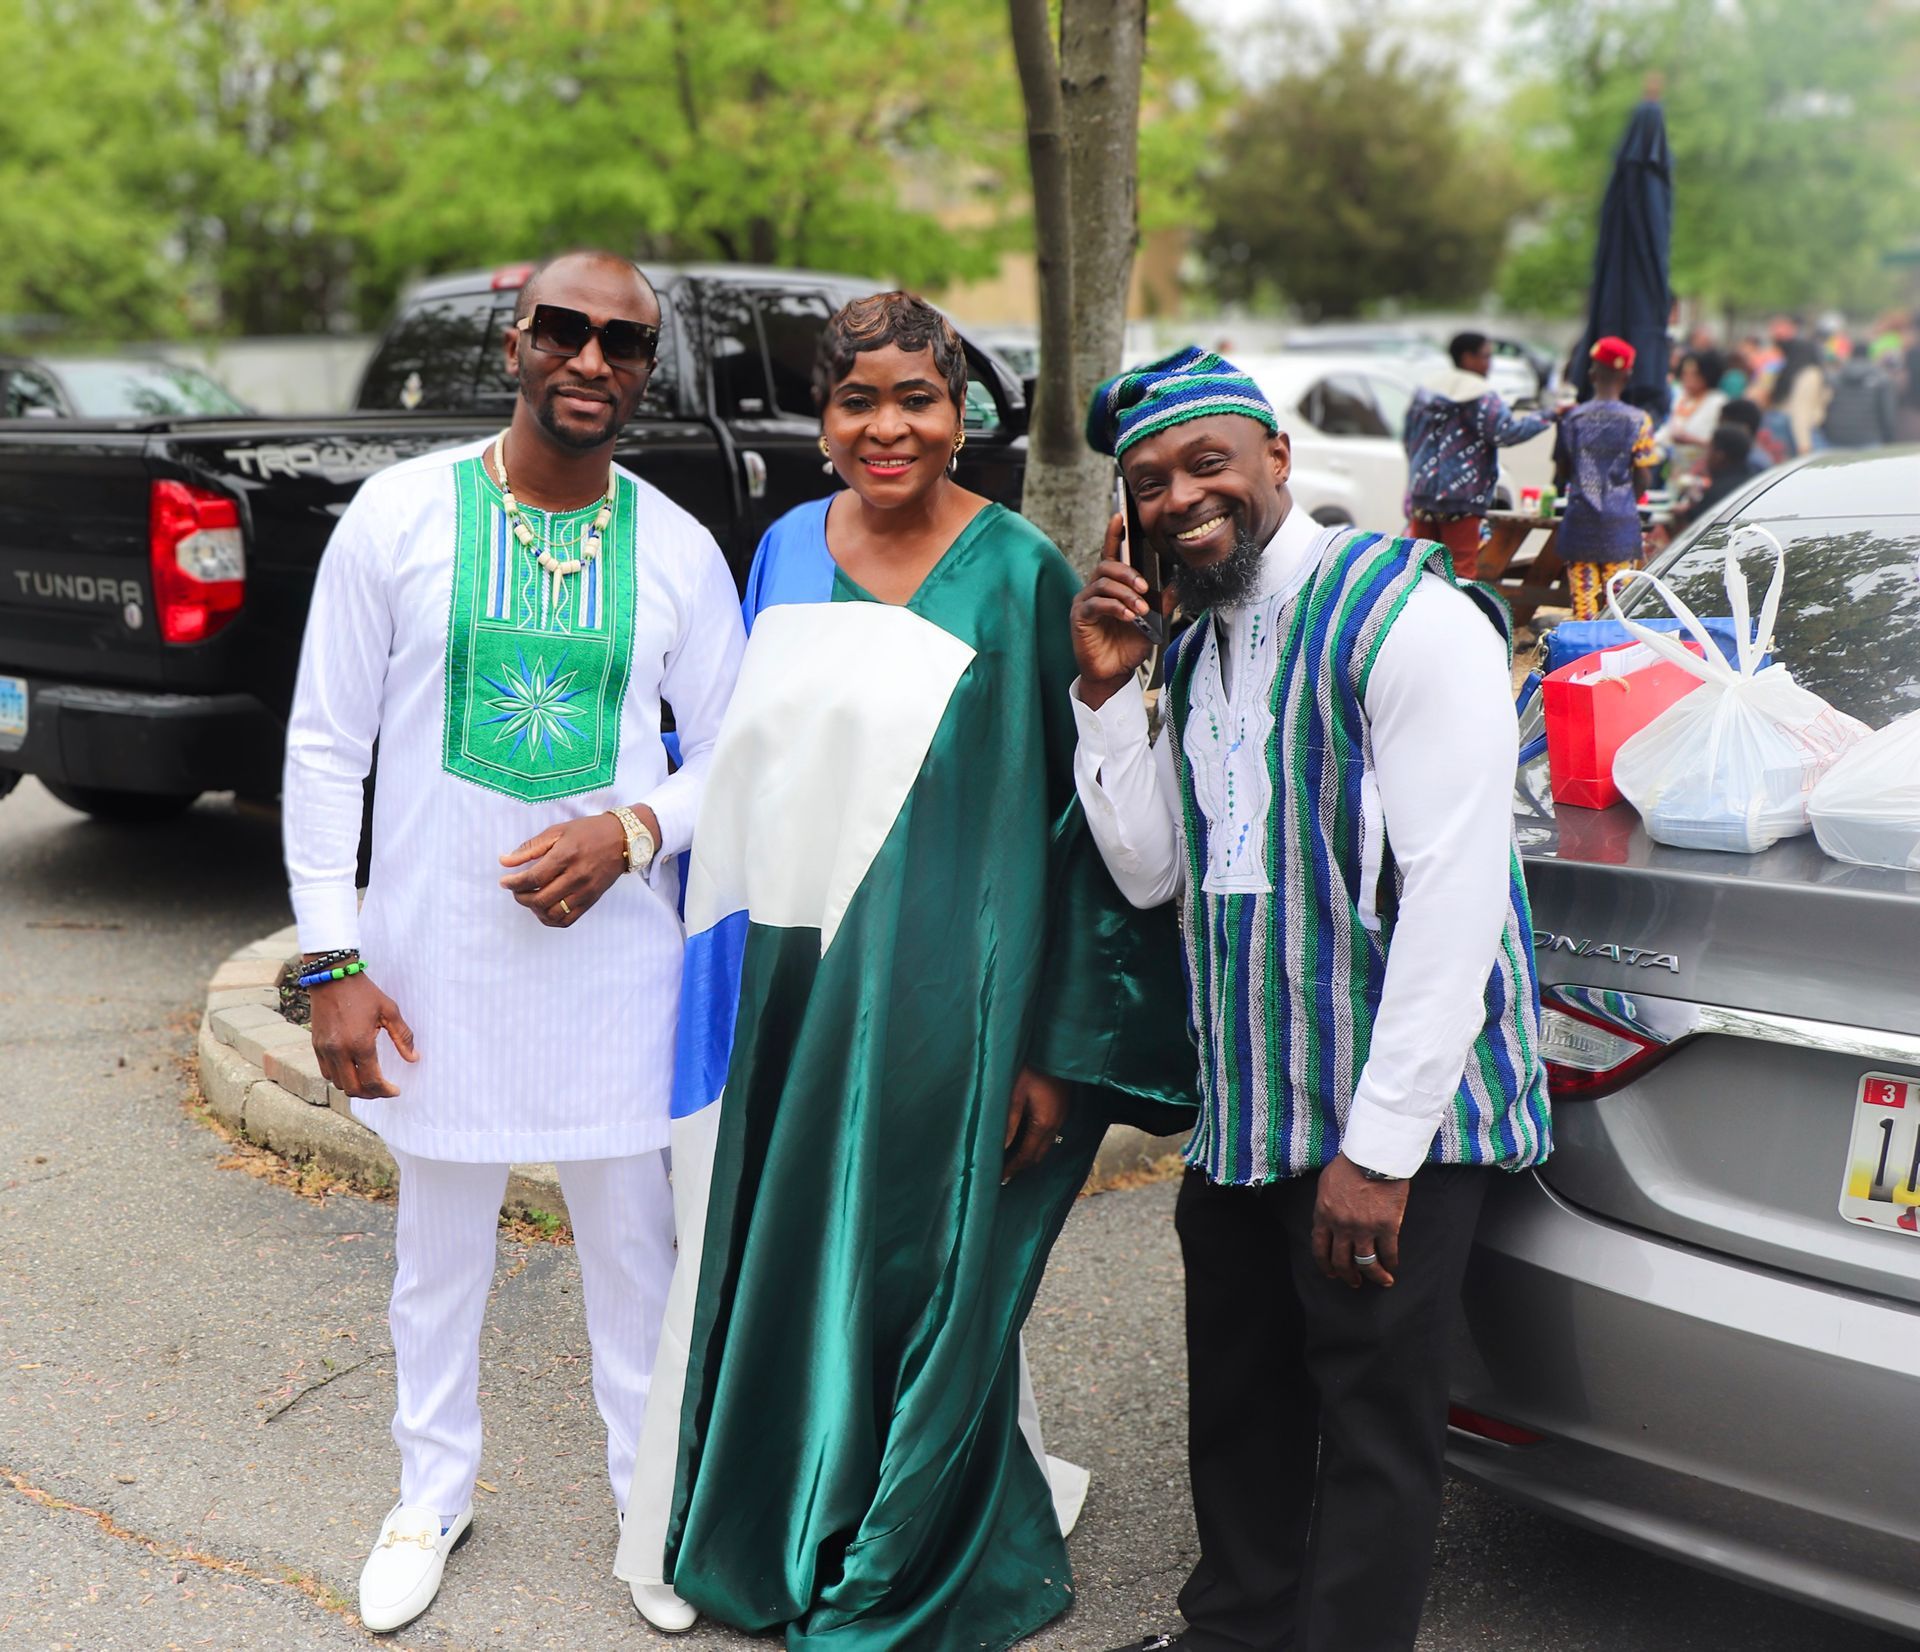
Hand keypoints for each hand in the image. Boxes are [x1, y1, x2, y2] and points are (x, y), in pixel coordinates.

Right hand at [307, 972, 416, 1098]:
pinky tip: (352, 1071)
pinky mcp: (316, 1046)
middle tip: (383, 1090)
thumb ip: (403, 1037)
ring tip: (368, 1081)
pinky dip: (339, 1077)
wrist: (333, 977)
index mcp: (360, 1044)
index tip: (395, 1091)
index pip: (372, 1081)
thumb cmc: (364, 992)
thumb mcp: (389, 1011)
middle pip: (353, 1089)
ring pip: (337, 1083)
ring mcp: (324, 1050)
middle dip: (370, 1094)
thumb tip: (414, 1058)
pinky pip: (326, 1072)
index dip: (385, 1091)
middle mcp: (339, 1051)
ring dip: (354, 1087)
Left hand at [498, 807, 649, 926]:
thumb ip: (530, 848)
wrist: (623, 840)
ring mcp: (585, 891)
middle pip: (540, 899)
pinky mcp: (591, 900)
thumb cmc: (588, 832)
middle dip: (521, 897)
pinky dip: (551, 919)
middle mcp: (577, 876)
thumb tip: (504, 861)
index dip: (514, 883)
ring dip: (535, 910)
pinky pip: (568, 920)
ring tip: (531, 898)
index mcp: (566, 855)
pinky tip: (544, 909)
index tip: (504, 882)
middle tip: (516, 889)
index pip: (533, 878)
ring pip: (552, 914)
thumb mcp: (558, 831)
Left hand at [1003, 1066, 1071, 1183]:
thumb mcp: (1014, 1093)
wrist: (1055, 1048)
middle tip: (1004, 1172)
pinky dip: (1037, 1142)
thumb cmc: (1032, 1067)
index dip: (1012, 1168)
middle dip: (1021, 1166)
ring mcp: (1062, 1116)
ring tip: (1012, 1158)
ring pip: (1046, 1145)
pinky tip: (1026, 1138)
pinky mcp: (1063, 1108)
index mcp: (1043, 1122)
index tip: (999, 1177)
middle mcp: (1056, 1123)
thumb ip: (1009, 1122)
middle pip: (1038, 1155)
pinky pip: (1051, 1133)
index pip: (1026, 1155)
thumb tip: (1001, 1147)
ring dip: (1030, 1154)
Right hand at [1070, 515, 1168, 708]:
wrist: (1115, 673)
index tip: (1120, 516)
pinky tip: (1128, 616)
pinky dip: (1115, 607)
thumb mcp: (1153, 622)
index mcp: (1112, 586)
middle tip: (1143, 586)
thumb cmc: (1128, 646)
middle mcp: (1095, 590)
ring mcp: (1086, 602)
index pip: (1111, 554)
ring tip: (1139, 608)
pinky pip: (1097, 604)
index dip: (1114, 534)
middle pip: (1107, 566)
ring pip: (1102, 583)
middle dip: (1127, 572)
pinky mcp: (1080, 617)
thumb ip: (1162, 602)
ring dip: (1125, 594)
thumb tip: (1177, 585)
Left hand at [1311, 1154, 1409, 1288]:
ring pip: (1367, 1263)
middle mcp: (1342, 1227)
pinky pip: (1389, 1253)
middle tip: (1354, 1282)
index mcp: (1324, 1215)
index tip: (1331, 1273)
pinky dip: (1392, 1263)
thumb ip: (1325, 1206)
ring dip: (1374, 1275)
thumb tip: (1327, 1219)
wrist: (1373, 1155)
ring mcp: (1364, 1229)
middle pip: (1342, 1261)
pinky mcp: (1387, 1227)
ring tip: (1382, 1281)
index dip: (1325, 1265)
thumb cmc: (1349, 1164)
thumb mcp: (1326, 1184)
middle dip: (1348, 1275)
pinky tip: (1394, 1266)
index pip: (1320, 1248)